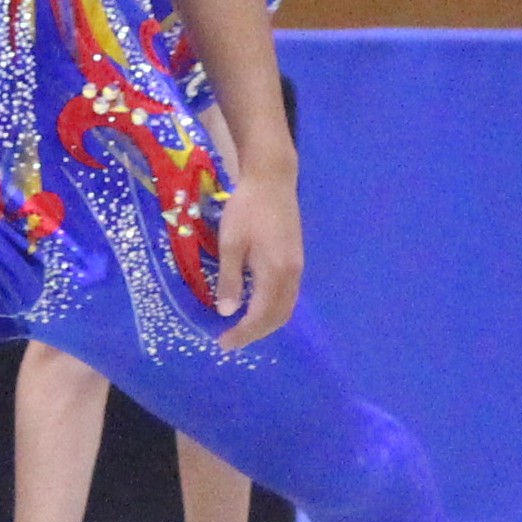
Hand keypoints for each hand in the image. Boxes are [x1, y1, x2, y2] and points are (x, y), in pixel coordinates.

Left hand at [212, 167, 301, 351]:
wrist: (272, 179)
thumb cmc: (247, 208)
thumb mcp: (231, 242)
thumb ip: (230, 279)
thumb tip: (227, 312)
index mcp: (276, 272)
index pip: (261, 315)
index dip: (244, 333)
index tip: (223, 343)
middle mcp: (292, 274)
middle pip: (279, 316)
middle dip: (256, 333)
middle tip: (231, 339)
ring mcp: (297, 266)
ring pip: (286, 307)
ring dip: (266, 322)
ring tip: (242, 327)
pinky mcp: (296, 258)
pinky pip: (288, 294)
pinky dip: (273, 308)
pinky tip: (255, 304)